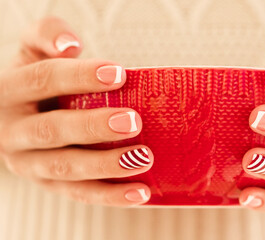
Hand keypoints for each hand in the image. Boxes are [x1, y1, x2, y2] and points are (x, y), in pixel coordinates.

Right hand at [0, 17, 152, 205]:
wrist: (19, 112)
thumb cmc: (36, 77)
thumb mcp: (33, 49)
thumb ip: (47, 34)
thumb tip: (70, 45)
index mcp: (9, 92)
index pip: (43, 80)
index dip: (80, 77)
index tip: (119, 74)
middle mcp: (13, 132)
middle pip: (52, 130)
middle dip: (93, 127)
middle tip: (133, 121)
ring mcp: (29, 164)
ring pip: (66, 169)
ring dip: (106, 166)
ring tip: (143, 158)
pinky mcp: (49, 184)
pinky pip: (79, 194)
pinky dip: (111, 196)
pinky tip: (141, 193)